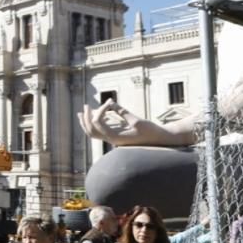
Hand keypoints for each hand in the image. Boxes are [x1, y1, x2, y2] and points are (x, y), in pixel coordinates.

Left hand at [77, 100, 192, 146]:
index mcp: (115, 137)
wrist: (159, 140)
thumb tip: (110, 102)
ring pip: (93, 133)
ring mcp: (113, 140)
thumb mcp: (137, 120)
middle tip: (85, 106)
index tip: (110, 101)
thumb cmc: (150, 131)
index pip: (98, 122)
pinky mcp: (116, 137)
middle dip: (86, 118)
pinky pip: (100, 132)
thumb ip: (122, 112)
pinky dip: (95, 124)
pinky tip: (97, 115)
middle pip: (90, 131)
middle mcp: (111, 140)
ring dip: (87, 122)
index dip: (100, 110)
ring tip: (83, 111)